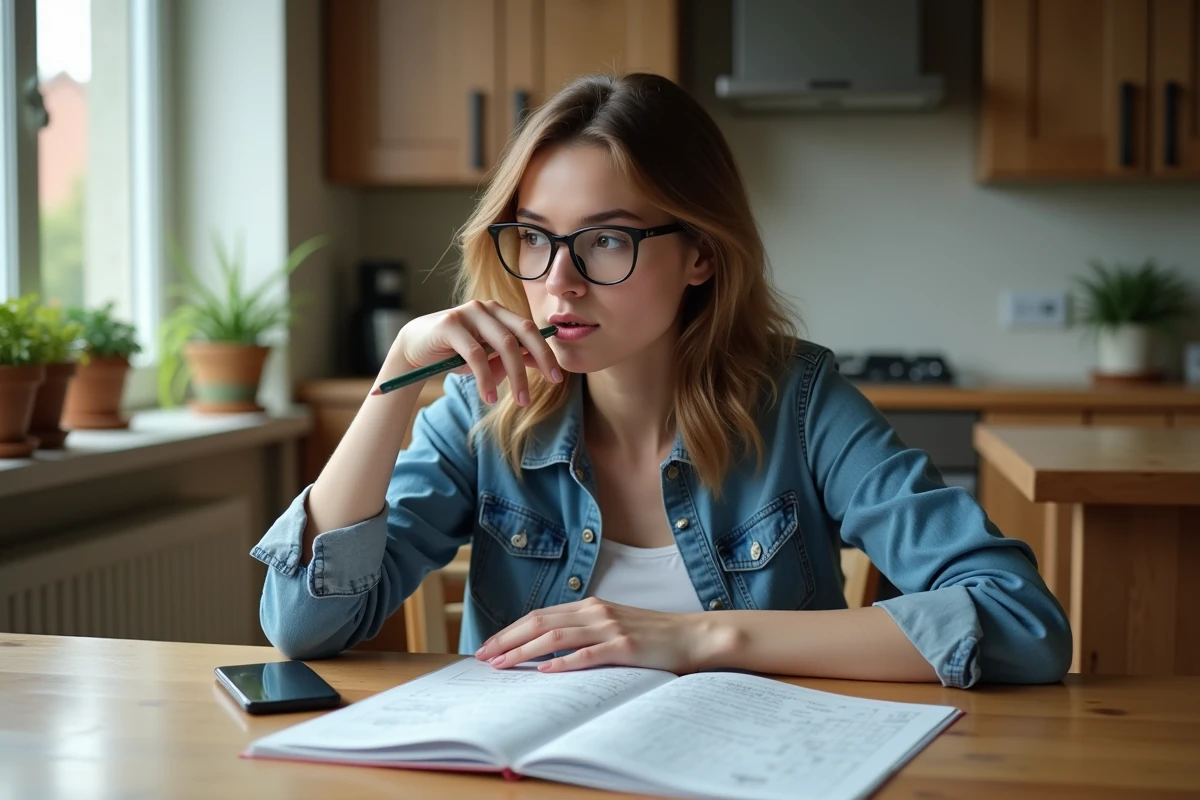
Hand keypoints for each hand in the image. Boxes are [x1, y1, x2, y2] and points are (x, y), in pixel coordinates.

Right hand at [390, 300, 562, 405]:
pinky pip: (476, 355)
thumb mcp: (488, 359)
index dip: (546, 352)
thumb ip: (512, 359)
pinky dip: (486, 379)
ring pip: (504, 345)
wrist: (415, 348)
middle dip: (540, 360)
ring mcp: (468, 313)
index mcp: (499, 313)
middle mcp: (486, 308)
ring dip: (516, 376)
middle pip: (522, 333)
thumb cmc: (455, 354)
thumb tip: (543, 366)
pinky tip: (489, 397)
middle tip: (551, 385)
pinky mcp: (450, 324)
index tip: (557, 377)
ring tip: (521, 402)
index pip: (530, 330)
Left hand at [474, 597, 708, 673]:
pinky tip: (543, 671)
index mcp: (591, 606)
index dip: (511, 630)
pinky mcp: (625, 647)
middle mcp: (596, 612)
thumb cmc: (653, 636)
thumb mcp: (614, 626)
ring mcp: (610, 628)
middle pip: (539, 622)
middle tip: (482, 656)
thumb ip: (585, 631)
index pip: (540, 615)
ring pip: (555, 636)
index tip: (489, 646)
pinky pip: (587, 654)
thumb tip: (548, 648)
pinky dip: (562, 662)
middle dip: (507, 640)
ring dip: (524, 651)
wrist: (693, 636)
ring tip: (502, 665)